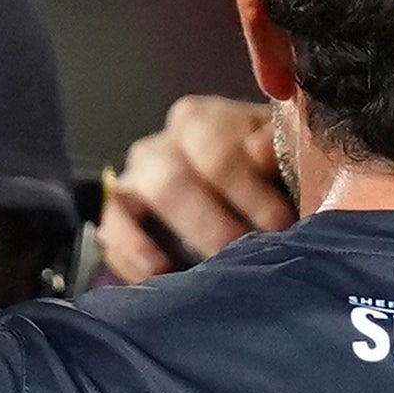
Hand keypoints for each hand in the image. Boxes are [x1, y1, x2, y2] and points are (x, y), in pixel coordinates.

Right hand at [94, 95, 297, 281]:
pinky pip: (112, 227)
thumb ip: (277, 147)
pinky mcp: (119, 215)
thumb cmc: (265, 175)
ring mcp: (136, 178)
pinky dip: (131, 249)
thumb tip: (261, 153)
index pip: (216, 151)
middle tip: (247, 251)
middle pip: (176, 178)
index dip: (250, 192)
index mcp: (200, 121)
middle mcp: (162, 144)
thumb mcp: (281, 154)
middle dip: (215, 222)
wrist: (243, 202)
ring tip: (213, 265)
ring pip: (148, 197)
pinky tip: (156, 271)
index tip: (281, 225)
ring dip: (185, 234)